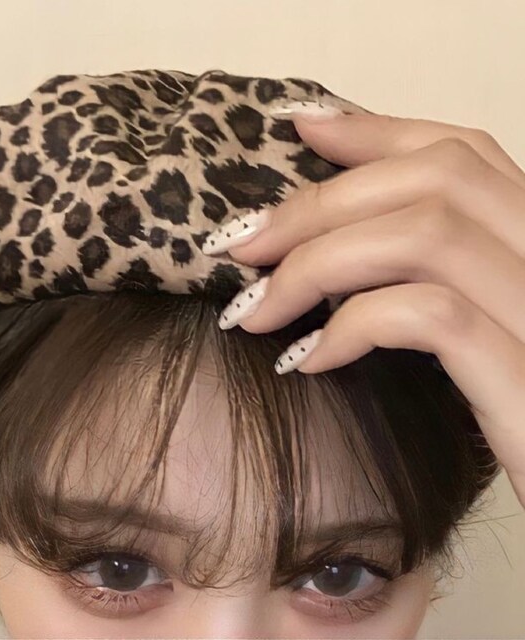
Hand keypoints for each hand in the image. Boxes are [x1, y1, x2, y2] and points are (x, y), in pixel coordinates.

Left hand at [203, 105, 524, 508]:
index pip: (462, 153)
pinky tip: (304, 361)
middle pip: (432, 180)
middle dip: (316, 206)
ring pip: (424, 236)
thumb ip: (425, 274)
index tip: (298, 129)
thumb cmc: (509, 414)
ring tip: (253, 311)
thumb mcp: (477, 332)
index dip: (375, 131)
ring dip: (314, 265)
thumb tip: (327, 238)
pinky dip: (351, 326)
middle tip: (240, 244)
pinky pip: (428, 316)